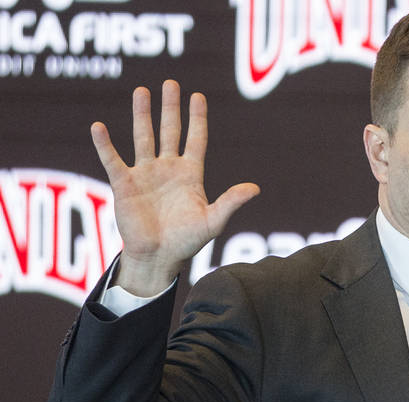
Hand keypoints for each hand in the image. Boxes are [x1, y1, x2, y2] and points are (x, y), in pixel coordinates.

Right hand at [91, 79, 258, 295]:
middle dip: (170, 108)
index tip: (198, 96)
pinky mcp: (124, 184)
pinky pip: (112, 160)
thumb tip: (255, 188)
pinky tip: (98, 126)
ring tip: (142, 91)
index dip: (197, 119)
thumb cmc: (187, 242)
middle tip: (170, 83)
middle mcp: (168, 169)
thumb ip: (231, 202)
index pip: (196, 139)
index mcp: (190, 174)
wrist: (159, 257)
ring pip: (144, 137)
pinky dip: (105, 144)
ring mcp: (145, 174)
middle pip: (170, 131)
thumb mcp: (213, 221)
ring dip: (142, 115)